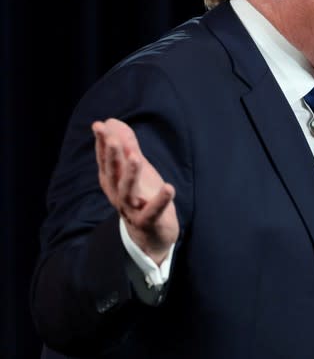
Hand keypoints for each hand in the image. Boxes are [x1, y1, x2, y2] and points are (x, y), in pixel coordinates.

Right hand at [92, 118, 177, 263]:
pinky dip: (160, 200)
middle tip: (114, 138)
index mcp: (113, 182)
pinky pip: (153, 212)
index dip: (102, 144)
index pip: (105, 161)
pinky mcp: (148, 222)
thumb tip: (112, 122)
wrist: (151, 236)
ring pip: (128, 192)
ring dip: (131, 175)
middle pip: (113, 174)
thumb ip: (126, 146)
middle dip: (112, 156)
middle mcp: (118, 195)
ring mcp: (132, 210)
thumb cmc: (142, 198)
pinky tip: (169, 187)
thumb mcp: (135, 170)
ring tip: (136, 158)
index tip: (99, 126)